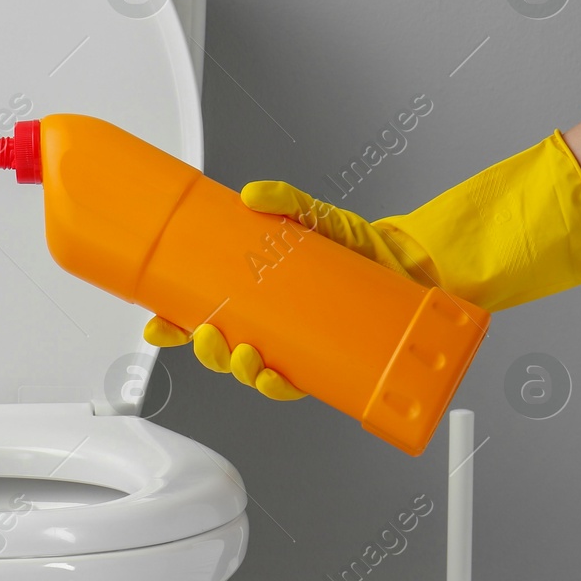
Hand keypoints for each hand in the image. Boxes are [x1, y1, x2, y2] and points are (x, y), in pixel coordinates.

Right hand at [143, 130, 580, 400]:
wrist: (424, 269)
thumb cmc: (367, 248)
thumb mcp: (321, 216)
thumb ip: (287, 200)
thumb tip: (252, 194)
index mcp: (263, 298)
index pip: (208, 315)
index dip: (176, 325)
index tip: (156, 322)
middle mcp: (279, 327)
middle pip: (224, 350)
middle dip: (206, 350)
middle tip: (206, 335)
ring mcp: (305, 349)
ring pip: (255, 372)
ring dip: (239, 371)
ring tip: (243, 354)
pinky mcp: (335, 366)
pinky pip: (298, 386)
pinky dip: (280, 386)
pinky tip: (273, 377)